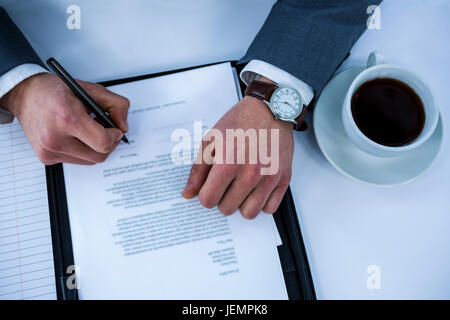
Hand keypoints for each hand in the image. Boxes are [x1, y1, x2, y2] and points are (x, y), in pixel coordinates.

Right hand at [0, 73, 129, 164]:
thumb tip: (124, 126)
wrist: (24, 95)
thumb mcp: (90, 89)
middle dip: (109, 143)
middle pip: (99, 156)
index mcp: (67, 118)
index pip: (103, 143)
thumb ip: (115, 105)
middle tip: (106, 130)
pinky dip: (83, 150)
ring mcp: (49, 151)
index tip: (116, 129)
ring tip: (89, 130)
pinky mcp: (47, 158)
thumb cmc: (54, 91)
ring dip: (96, 148)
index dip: (115, 137)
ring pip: (90, 160)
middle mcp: (55, 138)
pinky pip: (77, 160)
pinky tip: (76, 135)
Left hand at [182, 91, 293, 218]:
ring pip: (249, 213)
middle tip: (227, 183)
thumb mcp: (211, 140)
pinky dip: (262, 202)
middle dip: (223, 198)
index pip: (208, 200)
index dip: (206, 194)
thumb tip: (188, 194)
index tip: (210, 186)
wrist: (271, 109)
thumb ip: (198, 170)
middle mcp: (250, 173)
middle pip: (227, 209)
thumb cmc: (240, 122)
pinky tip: (257, 188)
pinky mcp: (284, 179)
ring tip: (241, 187)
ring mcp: (269, 178)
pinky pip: (270, 209)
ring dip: (242, 203)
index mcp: (228, 162)